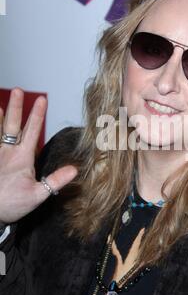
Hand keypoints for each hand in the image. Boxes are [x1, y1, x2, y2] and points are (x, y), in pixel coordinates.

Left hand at [0, 88, 77, 223]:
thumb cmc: (11, 204)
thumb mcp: (37, 196)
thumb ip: (55, 181)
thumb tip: (73, 169)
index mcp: (22, 158)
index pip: (32, 131)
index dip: (38, 114)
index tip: (42, 99)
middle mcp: (7, 152)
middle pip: (12, 125)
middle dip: (17, 106)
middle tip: (19, 90)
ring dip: (0, 116)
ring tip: (0, 103)